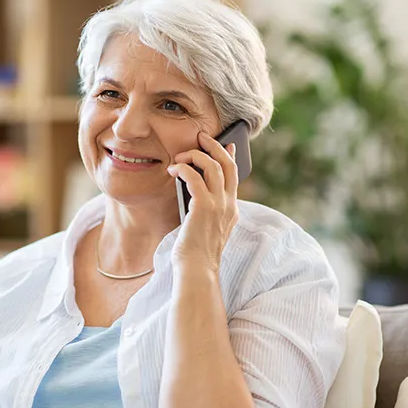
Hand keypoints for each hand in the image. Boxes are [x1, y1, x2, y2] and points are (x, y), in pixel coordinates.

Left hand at [167, 131, 239, 274]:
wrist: (196, 270)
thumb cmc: (195, 253)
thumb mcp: (204, 227)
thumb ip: (205, 209)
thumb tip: (192, 187)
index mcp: (231, 210)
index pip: (234, 176)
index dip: (230, 157)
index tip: (227, 145)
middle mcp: (229, 205)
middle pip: (227, 165)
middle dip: (214, 146)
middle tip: (201, 136)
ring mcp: (219, 205)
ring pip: (213, 166)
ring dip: (195, 155)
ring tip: (180, 157)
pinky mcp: (204, 207)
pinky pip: (195, 177)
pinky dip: (183, 168)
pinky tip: (173, 170)